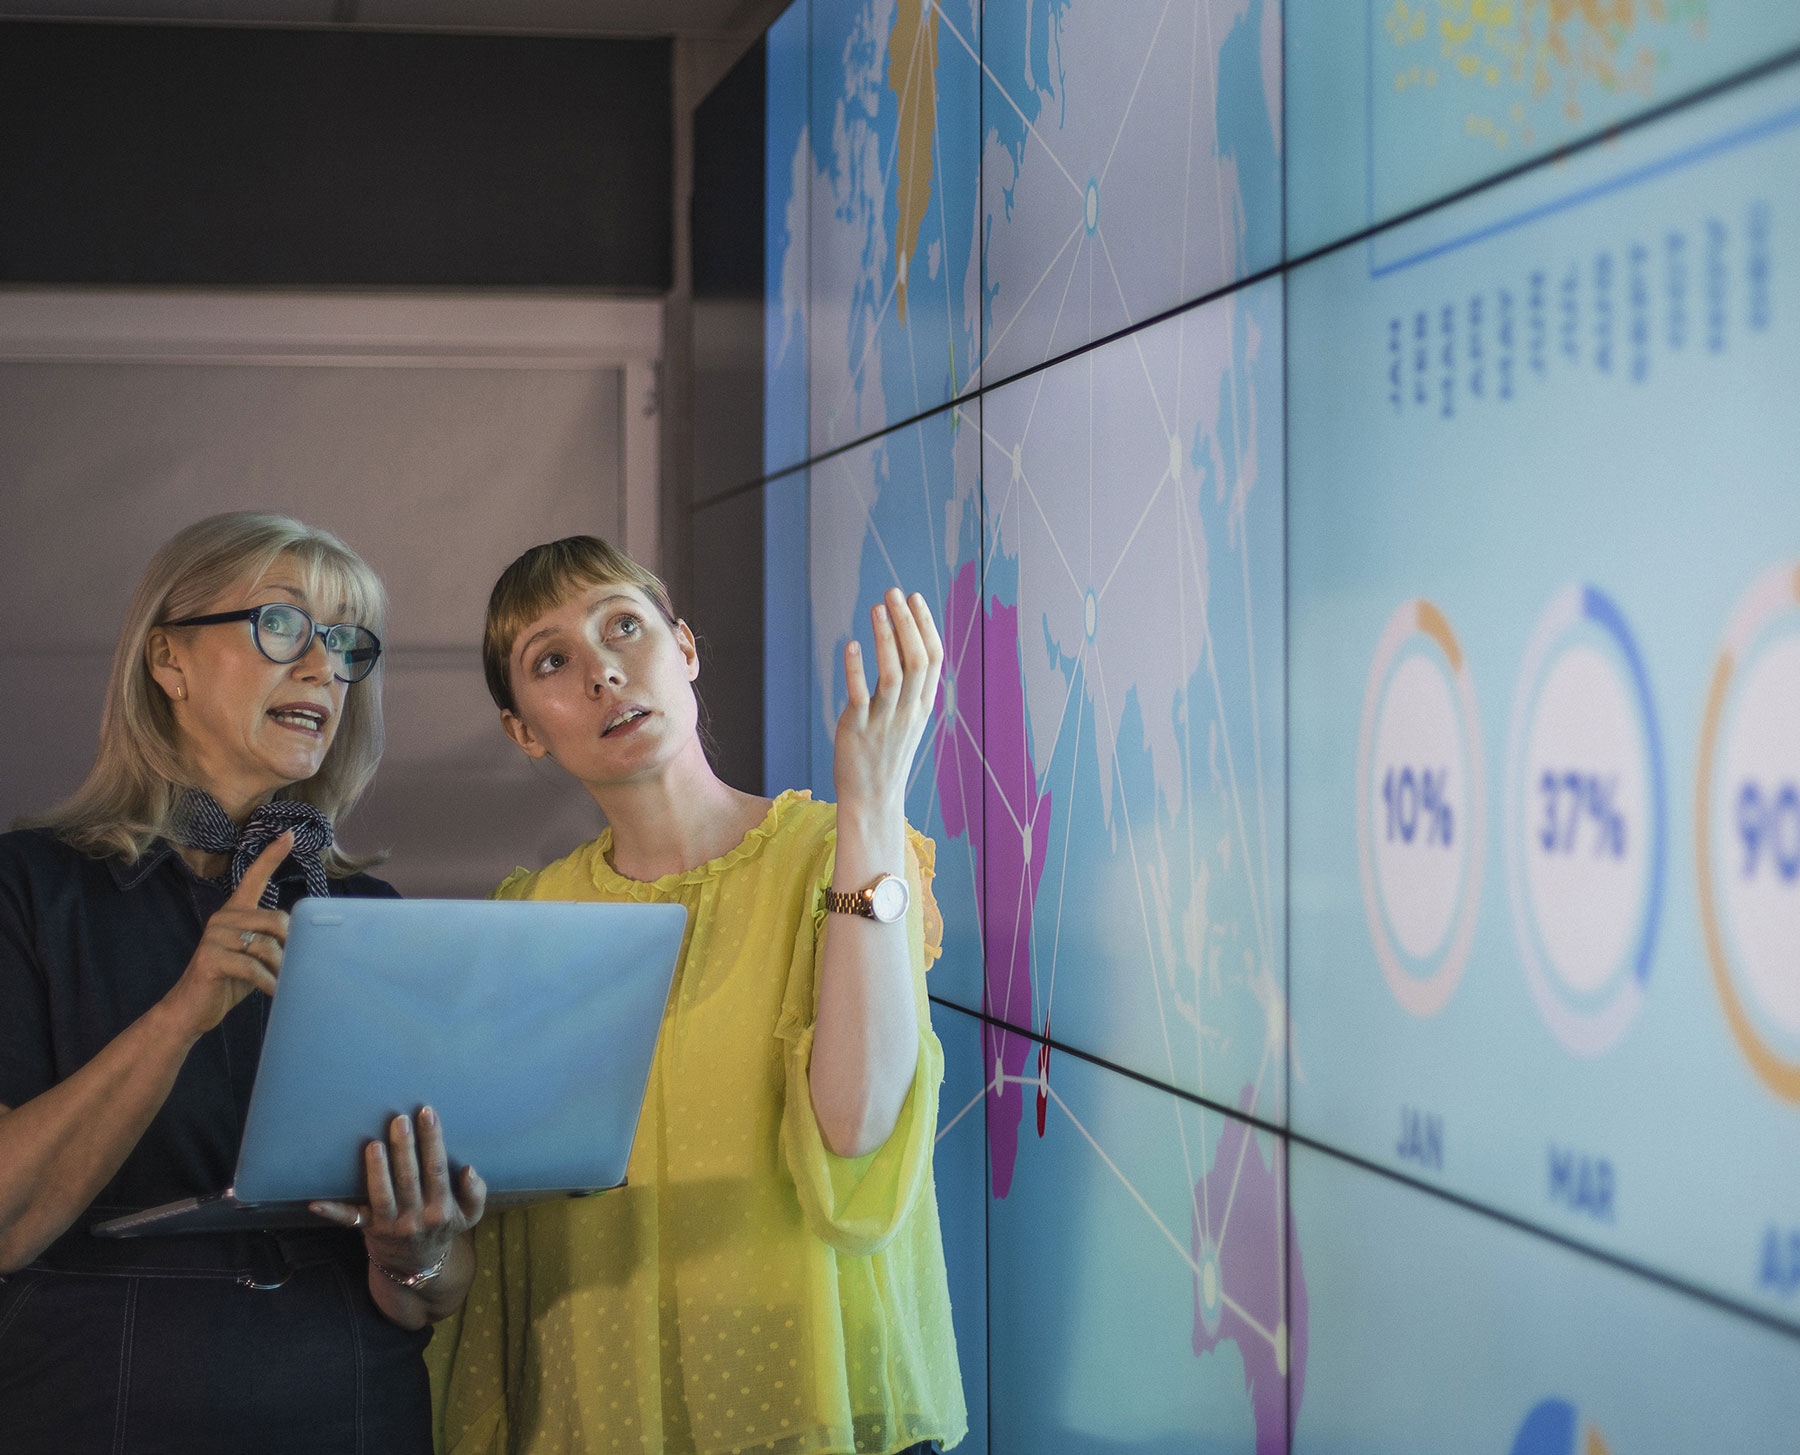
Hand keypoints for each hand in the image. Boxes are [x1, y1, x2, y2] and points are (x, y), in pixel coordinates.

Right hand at [157, 833, 292, 1042]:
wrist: (192, 1009)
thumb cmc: (230, 981)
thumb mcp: (257, 956)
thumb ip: (275, 941)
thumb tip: (308, 939)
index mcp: (236, 912)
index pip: (254, 877)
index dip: (271, 856)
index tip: (289, 834)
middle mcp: (224, 917)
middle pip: (277, 921)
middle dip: (291, 948)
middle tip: (292, 969)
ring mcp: (214, 936)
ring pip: (267, 946)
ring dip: (280, 970)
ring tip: (281, 985)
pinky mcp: (210, 958)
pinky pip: (252, 967)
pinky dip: (269, 983)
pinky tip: (274, 992)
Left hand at [310, 1106, 485, 1277]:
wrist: (418, 1266)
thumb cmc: (442, 1227)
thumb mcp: (469, 1215)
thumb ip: (476, 1193)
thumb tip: (469, 1170)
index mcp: (442, 1209)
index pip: (437, 1169)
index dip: (433, 1140)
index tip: (428, 1113)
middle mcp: (416, 1217)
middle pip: (409, 1177)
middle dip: (405, 1147)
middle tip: (400, 1120)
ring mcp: (391, 1225)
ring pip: (382, 1194)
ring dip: (377, 1170)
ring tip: (374, 1145)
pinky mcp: (369, 1229)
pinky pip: (350, 1220)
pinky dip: (333, 1212)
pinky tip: (315, 1203)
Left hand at [834, 588, 943, 820]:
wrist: (872, 797)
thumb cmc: (887, 752)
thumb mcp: (906, 717)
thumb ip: (907, 684)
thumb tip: (902, 640)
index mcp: (923, 705)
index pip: (934, 658)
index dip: (926, 625)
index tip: (914, 597)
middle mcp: (909, 711)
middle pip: (917, 660)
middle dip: (907, 623)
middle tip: (894, 592)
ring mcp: (885, 720)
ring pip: (893, 674)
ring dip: (886, 638)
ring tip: (876, 608)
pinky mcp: (858, 729)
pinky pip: (860, 695)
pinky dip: (856, 668)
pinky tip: (852, 644)